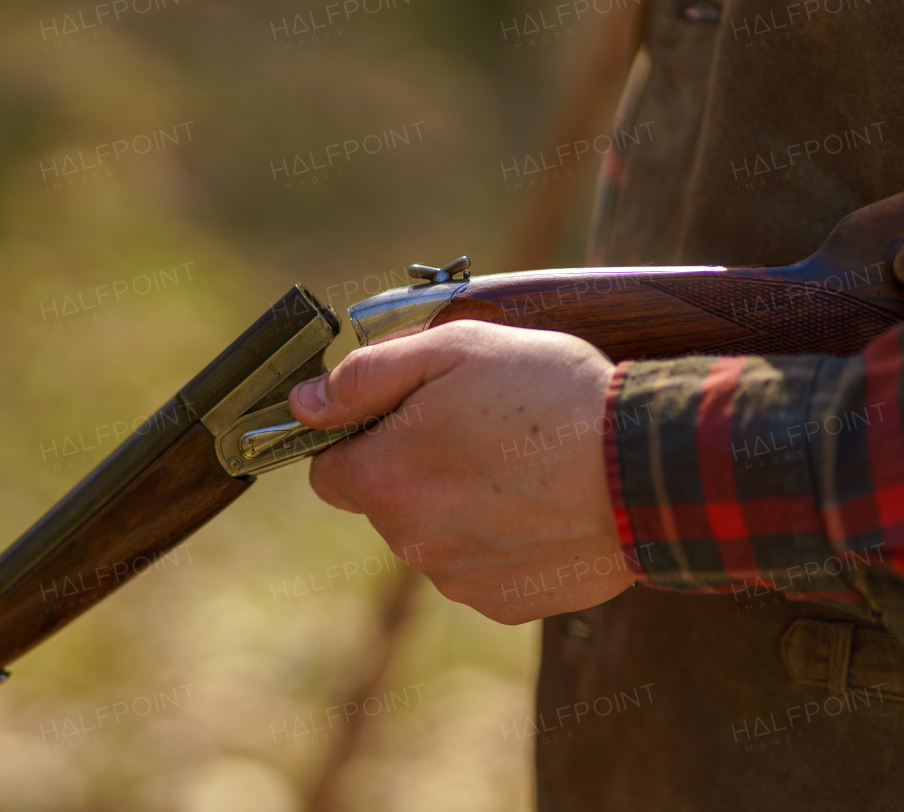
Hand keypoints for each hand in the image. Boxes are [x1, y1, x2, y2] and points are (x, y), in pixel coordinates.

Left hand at [288, 320, 634, 623]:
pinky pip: (480, 568)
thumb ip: (366, 376)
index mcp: (383, 479)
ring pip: (434, 537)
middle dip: (413, 469)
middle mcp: (409, 541)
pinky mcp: (505, 604)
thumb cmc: (551, 396)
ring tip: (519, 467)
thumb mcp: (453, 349)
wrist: (649, 469)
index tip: (399, 419)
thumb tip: (303, 404)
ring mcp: (457, 579)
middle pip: (384, 503)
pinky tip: (540, 506)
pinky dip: (499, 541)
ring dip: (458, 506)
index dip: (356, 440)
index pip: (326, 472)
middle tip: (476, 431)